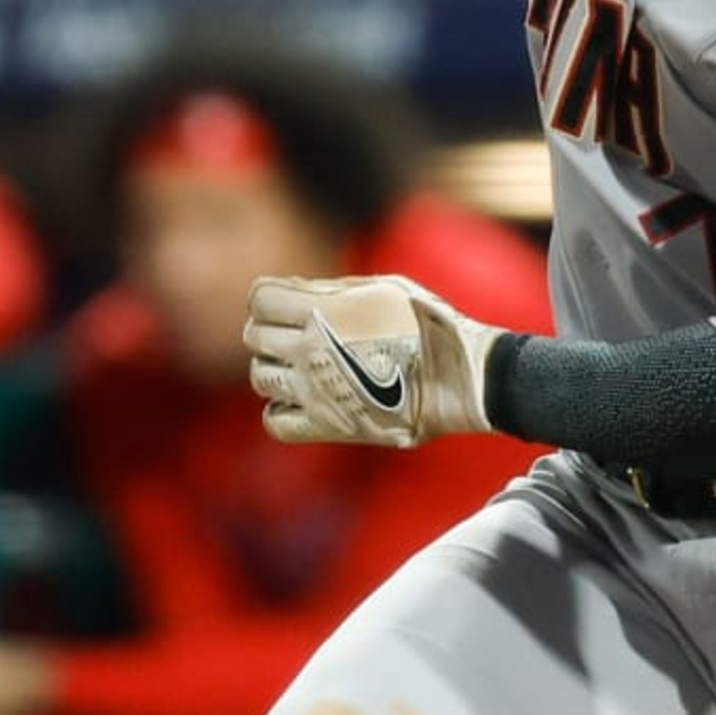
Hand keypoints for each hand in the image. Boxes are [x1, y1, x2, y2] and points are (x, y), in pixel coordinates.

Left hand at [243, 274, 502, 448]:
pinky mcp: (328, 426)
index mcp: (323, 311)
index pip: (259, 299)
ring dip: (276, 368)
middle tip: (298, 332)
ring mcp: (315, 391)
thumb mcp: (385, 288)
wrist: (461, 380)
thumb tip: (292, 290)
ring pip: (260, 377)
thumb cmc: (429, 326)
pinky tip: (304, 400)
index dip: (270, 298)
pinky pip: (275, 421)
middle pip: (254, 336)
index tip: (288, 303)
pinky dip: (282, 410)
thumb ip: (332, 288)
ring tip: (304, 366)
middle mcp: (309, 350)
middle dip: (271, 330)